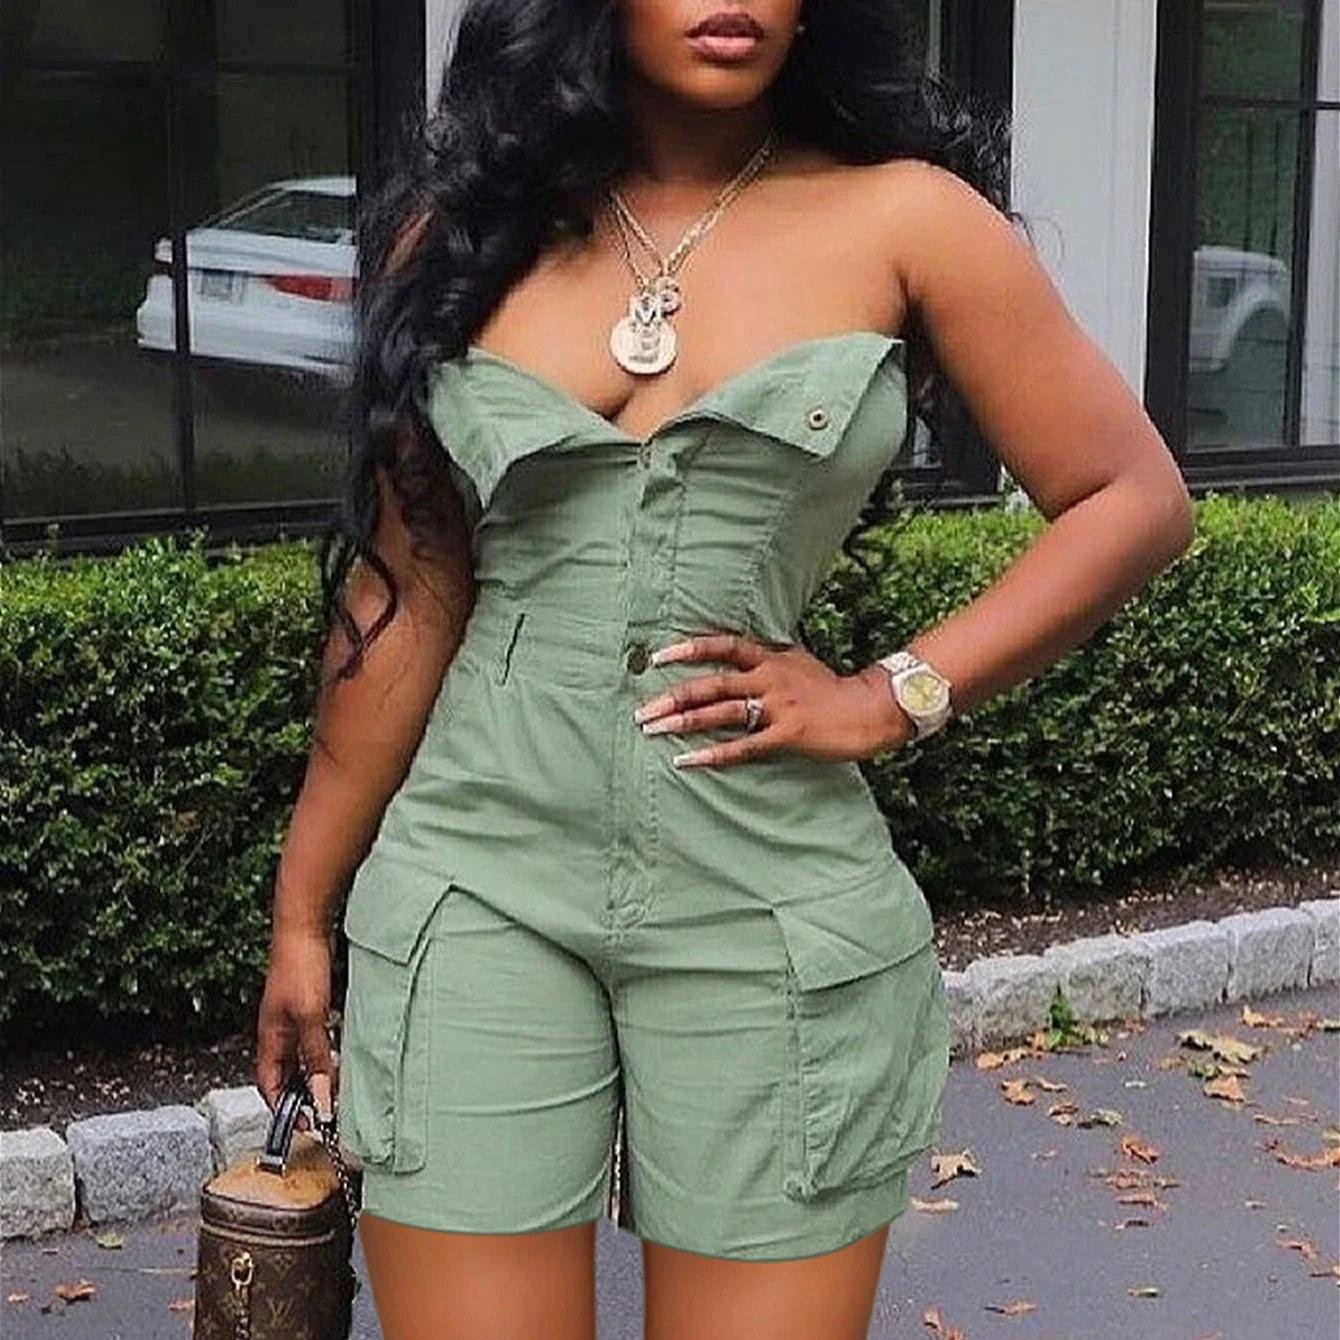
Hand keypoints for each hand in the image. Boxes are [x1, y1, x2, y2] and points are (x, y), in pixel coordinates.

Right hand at [255, 925, 337, 1130]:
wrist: (305, 927)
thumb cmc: (300, 966)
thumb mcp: (311, 1016)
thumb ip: (315, 1056)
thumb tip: (319, 1095)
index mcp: (270, 1038)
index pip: (269, 1086)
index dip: (283, 1108)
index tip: (305, 1124)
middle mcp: (277, 1031)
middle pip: (285, 1074)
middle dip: (302, 1095)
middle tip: (326, 1110)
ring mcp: (291, 1017)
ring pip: (301, 1057)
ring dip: (316, 1073)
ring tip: (337, 1087)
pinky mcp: (307, 1004)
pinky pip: (312, 1038)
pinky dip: (324, 1051)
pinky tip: (339, 1053)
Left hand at [633, 632, 914, 766]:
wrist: (868, 709)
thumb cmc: (831, 689)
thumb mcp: (797, 662)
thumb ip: (766, 659)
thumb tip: (737, 655)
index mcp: (770, 658)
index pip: (723, 645)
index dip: (689, 648)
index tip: (658, 656)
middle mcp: (769, 677)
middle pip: (712, 683)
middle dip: (673, 696)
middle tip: (642, 710)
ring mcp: (778, 705)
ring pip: (722, 711)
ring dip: (684, 722)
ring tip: (653, 731)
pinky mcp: (787, 734)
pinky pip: (744, 746)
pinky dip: (714, 754)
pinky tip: (689, 761)